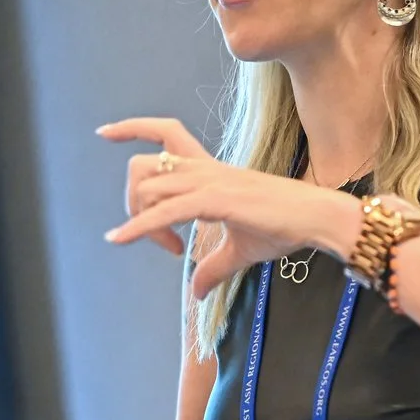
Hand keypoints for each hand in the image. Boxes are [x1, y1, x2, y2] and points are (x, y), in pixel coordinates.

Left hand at [100, 118, 357, 299]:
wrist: (315, 218)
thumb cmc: (284, 228)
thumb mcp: (240, 251)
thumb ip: (213, 268)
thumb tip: (196, 292)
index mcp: (209, 169)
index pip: (165, 131)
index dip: (132, 127)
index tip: (104, 132)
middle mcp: (204, 169)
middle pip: (143, 167)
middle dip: (133, 202)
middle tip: (163, 240)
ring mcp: (209, 181)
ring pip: (149, 187)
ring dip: (140, 221)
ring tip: (169, 249)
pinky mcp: (215, 200)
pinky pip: (165, 211)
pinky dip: (138, 226)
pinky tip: (119, 239)